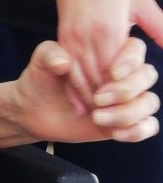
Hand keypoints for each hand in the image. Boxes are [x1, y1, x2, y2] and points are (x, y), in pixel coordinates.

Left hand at [17, 37, 158, 143]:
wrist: (34, 110)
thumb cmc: (41, 80)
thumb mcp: (40, 62)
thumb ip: (49, 54)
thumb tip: (63, 62)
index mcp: (107, 53)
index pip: (135, 48)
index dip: (130, 60)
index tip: (112, 73)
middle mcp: (122, 76)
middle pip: (148, 75)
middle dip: (126, 89)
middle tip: (97, 98)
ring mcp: (126, 100)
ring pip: (149, 102)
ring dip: (127, 112)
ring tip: (96, 117)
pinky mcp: (124, 122)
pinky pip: (149, 126)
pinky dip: (137, 130)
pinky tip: (114, 133)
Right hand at [53, 0, 162, 108]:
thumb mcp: (141, 1)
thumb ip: (159, 27)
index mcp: (110, 28)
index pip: (115, 71)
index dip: (122, 93)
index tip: (130, 108)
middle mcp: (87, 37)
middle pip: (95, 79)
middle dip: (106, 103)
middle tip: (116, 122)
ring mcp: (71, 39)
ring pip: (78, 78)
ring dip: (89, 99)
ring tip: (100, 117)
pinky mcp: (62, 40)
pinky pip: (68, 70)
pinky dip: (74, 88)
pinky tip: (82, 102)